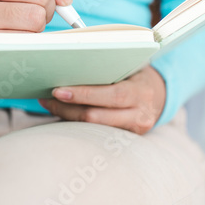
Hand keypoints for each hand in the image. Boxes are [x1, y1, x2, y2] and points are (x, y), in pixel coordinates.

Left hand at [38, 66, 166, 134]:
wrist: (157, 96)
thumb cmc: (137, 75)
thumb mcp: (130, 66)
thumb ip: (109, 66)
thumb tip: (72, 64)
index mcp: (142, 93)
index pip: (110, 95)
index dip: (83, 94)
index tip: (58, 90)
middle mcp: (140, 115)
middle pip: (96, 116)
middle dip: (67, 108)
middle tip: (46, 97)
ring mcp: (133, 132)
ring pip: (92, 128)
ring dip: (66, 116)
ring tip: (49, 103)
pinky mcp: (125, 141)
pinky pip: (94, 134)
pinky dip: (75, 123)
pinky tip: (61, 113)